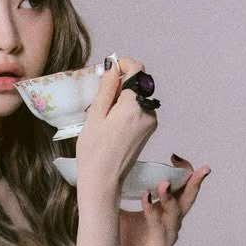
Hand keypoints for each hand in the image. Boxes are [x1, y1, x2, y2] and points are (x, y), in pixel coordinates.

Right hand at [76, 56, 157, 191]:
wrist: (103, 181)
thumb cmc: (94, 152)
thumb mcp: (95, 116)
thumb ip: (106, 88)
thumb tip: (114, 68)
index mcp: (134, 106)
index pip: (137, 70)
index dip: (123, 64)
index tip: (110, 69)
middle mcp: (148, 113)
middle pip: (138, 83)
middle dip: (120, 83)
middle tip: (100, 96)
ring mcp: (150, 123)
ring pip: (138, 97)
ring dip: (122, 97)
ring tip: (103, 114)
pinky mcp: (148, 131)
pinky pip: (139, 110)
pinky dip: (127, 109)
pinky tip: (111, 123)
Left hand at [119, 153, 210, 245]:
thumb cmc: (121, 240)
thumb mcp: (118, 210)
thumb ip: (117, 192)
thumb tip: (102, 171)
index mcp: (165, 208)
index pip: (181, 186)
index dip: (181, 170)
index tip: (173, 156)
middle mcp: (171, 219)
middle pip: (189, 197)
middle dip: (195, 181)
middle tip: (201, 168)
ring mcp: (169, 231)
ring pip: (176, 210)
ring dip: (169, 195)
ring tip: (163, 183)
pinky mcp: (161, 243)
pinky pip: (158, 223)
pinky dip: (151, 210)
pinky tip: (145, 198)